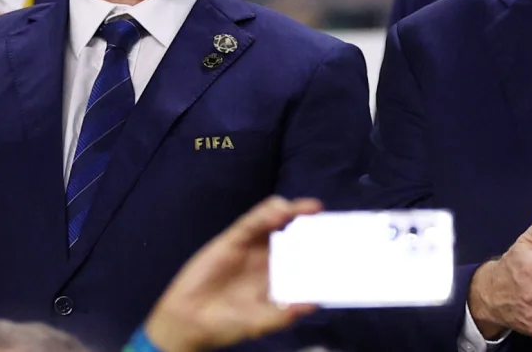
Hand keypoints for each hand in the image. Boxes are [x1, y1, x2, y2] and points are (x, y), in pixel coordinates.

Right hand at [143, 196, 321, 351]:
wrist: (188, 322)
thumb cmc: (227, 323)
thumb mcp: (261, 322)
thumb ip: (284, 313)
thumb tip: (314, 304)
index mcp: (281, 274)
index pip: (307, 253)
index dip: (323, 245)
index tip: (343, 240)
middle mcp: (270, 256)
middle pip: (296, 231)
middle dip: (313, 222)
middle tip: (332, 218)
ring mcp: (253, 245)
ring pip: (276, 219)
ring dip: (294, 211)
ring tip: (312, 209)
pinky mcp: (233, 238)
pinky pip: (251, 221)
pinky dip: (266, 213)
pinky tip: (279, 212)